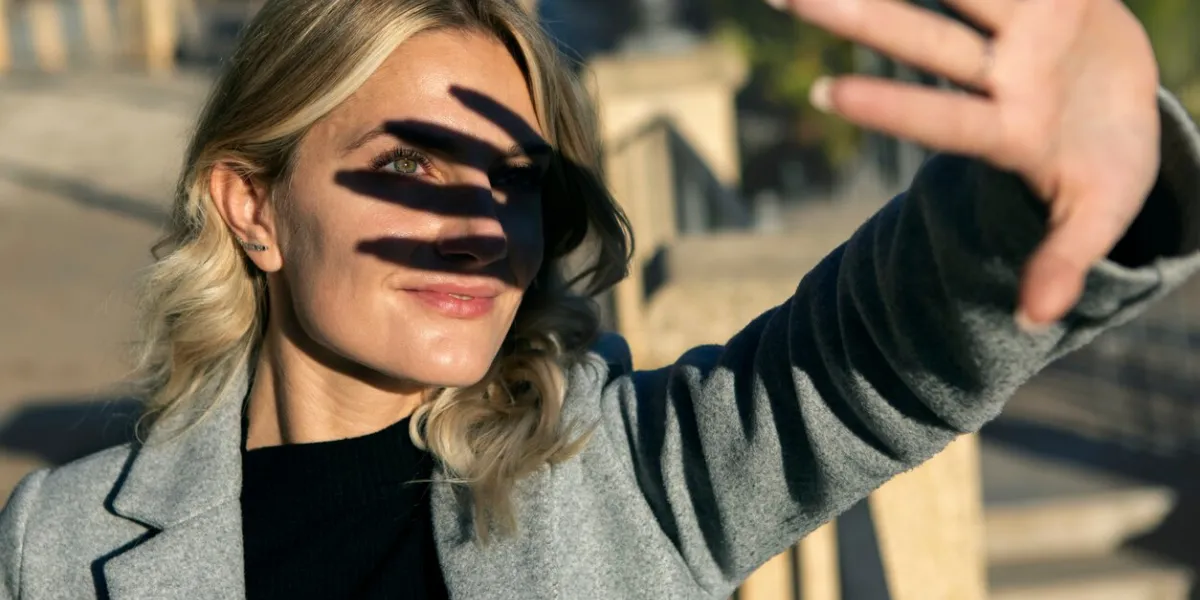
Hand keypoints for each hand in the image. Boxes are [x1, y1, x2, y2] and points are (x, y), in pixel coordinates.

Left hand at [771, 0, 1161, 328]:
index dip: (889, 106)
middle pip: (921, 41)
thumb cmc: (1106, 169)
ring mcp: (1022, 32)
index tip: (821, 95)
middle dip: (858, 16)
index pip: (940, 118)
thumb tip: (1035, 321)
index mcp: (1010, 132)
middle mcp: (1002, 75)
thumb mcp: (1099, 215)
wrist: (1129, 106)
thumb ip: (1064, 257)